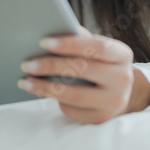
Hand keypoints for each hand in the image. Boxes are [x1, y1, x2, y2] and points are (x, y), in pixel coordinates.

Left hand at [18, 26, 149, 123]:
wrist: (118, 93)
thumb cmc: (100, 63)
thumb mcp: (97, 48)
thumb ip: (80, 38)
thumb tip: (52, 30)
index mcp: (123, 55)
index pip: (97, 46)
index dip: (70, 44)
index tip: (43, 42)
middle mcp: (124, 79)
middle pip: (83, 70)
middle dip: (51, 66)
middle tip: (27, 64)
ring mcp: (114, 102)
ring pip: (74, 94)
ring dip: (45, 87)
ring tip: (25, 81)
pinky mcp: (101, 119)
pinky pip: (72, 110)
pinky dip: (55, 100)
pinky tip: (42, 92)